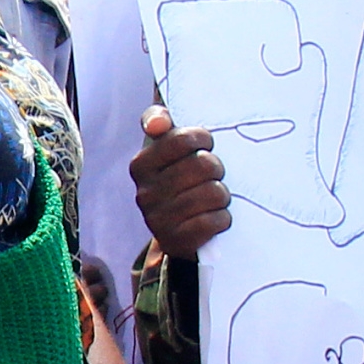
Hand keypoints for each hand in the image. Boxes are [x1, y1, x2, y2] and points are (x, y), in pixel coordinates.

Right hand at [132, 105, 232, 257]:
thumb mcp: (166, 150)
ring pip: (212, 193)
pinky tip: (216, 217)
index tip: (205, 145)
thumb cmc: (179, 180)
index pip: (182, 139)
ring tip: (215, 197)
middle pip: (202, 165)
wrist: (177, 232)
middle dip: (216, 169)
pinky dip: (221, 218)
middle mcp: (145, 192)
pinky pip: (212, 221)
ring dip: (222, 195)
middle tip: (213, 175)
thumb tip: (157, 122)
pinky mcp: (176, 241)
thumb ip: (158, 122)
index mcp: (141, 165)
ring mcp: (158, 219)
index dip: (203, 139)